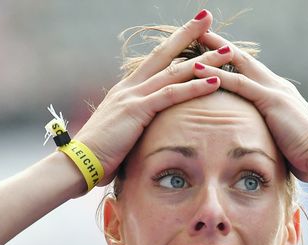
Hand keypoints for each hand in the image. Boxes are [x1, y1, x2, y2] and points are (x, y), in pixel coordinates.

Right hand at [72, 10, 232, 186]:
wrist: (79, 163)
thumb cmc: (99, 156)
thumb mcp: (120, 135)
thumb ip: (135, 126)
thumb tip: (145, 133)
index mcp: (126, 91)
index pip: (155, 63)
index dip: (174, 48)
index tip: (192, 34)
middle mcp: (130, 87)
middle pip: (165, 54)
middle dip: (188, 35)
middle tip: (208, 18)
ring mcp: (133, 96)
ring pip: (175, 71)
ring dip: (204, 60)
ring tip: (227, 51)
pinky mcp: (137, 110)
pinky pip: (172, 94)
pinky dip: (195, 87)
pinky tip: (215, 81)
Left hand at [192, 30, 307, 181]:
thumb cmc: (307, 158)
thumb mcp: (284, 143)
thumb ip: (270, 138)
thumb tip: (261, 149)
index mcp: (279, 95)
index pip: (250, 72)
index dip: (230, 62)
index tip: (210, 55)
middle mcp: (276, 85)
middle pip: (242, 58)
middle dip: (219, 45)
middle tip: (197, 32)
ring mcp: (274, 90)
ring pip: (238, 63)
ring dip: (212, 51)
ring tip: (190, 38)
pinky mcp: (271, 100)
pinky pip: (239, 83)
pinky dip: (217, 74)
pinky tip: (197, 68)